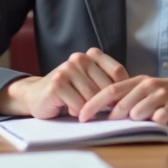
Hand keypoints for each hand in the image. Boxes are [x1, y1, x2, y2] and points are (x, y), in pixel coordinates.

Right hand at [0, 47, 128, 118]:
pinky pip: (79, 106)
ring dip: (88, 109)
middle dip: (104, 104)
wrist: (36, 96)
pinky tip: (66, 107)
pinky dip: (76, 112)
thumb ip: (107, 83)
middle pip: (106, 87)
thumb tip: (131, 96)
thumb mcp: (91, 83)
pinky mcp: (57, 84)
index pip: (117, 72)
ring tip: (78, 106)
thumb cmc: (69, 93)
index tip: (118, 102)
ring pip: (93, 98)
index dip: (121, 90)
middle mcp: (79, 58)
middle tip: (95, 110)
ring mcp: (67, 69)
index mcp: (91, 55)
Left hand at [77, 71, 167, 125]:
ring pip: (141, 109)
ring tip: (136, 123)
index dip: (94, 103)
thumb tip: (101, 111)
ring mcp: (164, 95)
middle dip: (111, 116)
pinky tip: (156, 122)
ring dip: (134, 118)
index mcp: (138, 82)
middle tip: (104, 126)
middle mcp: (149, 86)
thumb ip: (127, 98)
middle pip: (123, 102)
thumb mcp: (146, 91)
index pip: (111, 91)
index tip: (81, 115)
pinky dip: (156, 120)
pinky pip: (163, 114)